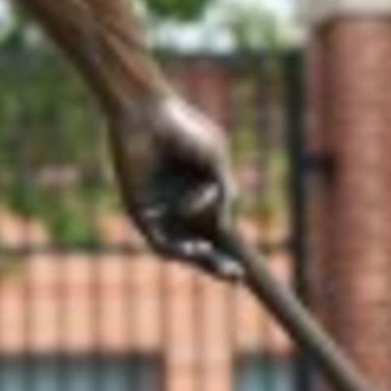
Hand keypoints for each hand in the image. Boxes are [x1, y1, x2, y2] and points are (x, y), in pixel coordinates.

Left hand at [110, 94, 241, 281]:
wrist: (147, 113)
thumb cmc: (184, 128)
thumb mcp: (215, 160)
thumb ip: (222, 193)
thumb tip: (224, 226)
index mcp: (203, 194)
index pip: (221, 232)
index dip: (233, 252)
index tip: (250, 274)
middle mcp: (181, 207)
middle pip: (203, 248)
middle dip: (219, 266)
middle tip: (238, 277)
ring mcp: (161, 211)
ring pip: (183, 251)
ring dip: (204, 262)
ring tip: (226, 266)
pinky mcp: (140, 211)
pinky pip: (161, 242)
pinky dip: (181, 249)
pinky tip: (198, 247)